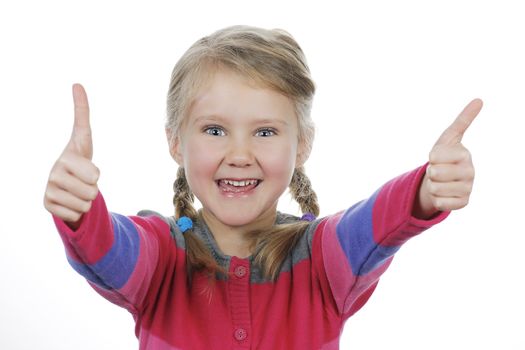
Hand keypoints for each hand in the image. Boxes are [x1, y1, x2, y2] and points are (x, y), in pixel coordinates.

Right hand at [44, 84, 99, 227]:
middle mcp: (53, 174)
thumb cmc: (78, 156)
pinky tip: (69, 200)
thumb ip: (82, 112)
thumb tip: (77, 83)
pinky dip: (78, 210)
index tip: (83, 167)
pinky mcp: (47, 206)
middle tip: (83, 180)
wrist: (65, 180)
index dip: (95, 174)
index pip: (94, 174)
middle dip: (93, 188)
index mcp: (65, 158)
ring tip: (77, 189)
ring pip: (86, 204)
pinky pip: (77, 214)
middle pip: (93, 191)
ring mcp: (48, 191)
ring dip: (86, 199)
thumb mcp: (83, 136)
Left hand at [415, 99, 482, 218]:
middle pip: (435, 174)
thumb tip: (479, 99)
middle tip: (439, 170)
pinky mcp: (463, 203)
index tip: (438, 156)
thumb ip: (463, 120)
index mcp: (465, 155)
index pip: (435, 157)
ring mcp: (468, 188)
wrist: (445, 179)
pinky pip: (440, 203)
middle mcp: (470, 172)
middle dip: (431, 172)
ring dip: (432, 186)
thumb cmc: (445, 156)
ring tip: (441, 181)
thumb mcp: (449, 137)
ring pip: (435, 189)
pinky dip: (437, 200)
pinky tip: (444, 194)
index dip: (431, 157)